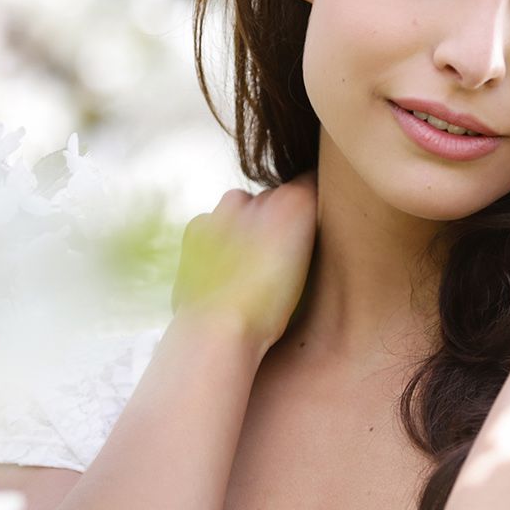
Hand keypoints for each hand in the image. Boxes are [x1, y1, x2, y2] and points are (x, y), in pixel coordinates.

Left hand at [171, 170, 318, 353]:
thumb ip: (306, 232)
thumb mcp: (310, 269)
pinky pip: (214, 225)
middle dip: (276, 219)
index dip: (312, 202)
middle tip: (278, 257)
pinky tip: (223, 270)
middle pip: (275, 197)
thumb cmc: (271, 309)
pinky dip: (219, 241)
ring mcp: (224, 209)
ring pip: (241, 209)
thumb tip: (301, 225)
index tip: (310, 224)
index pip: (311, 181)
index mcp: (297, 202)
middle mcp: (260, 195)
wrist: (218, 329)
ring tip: (249, 268)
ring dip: (246, 228)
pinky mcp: (198, 225)